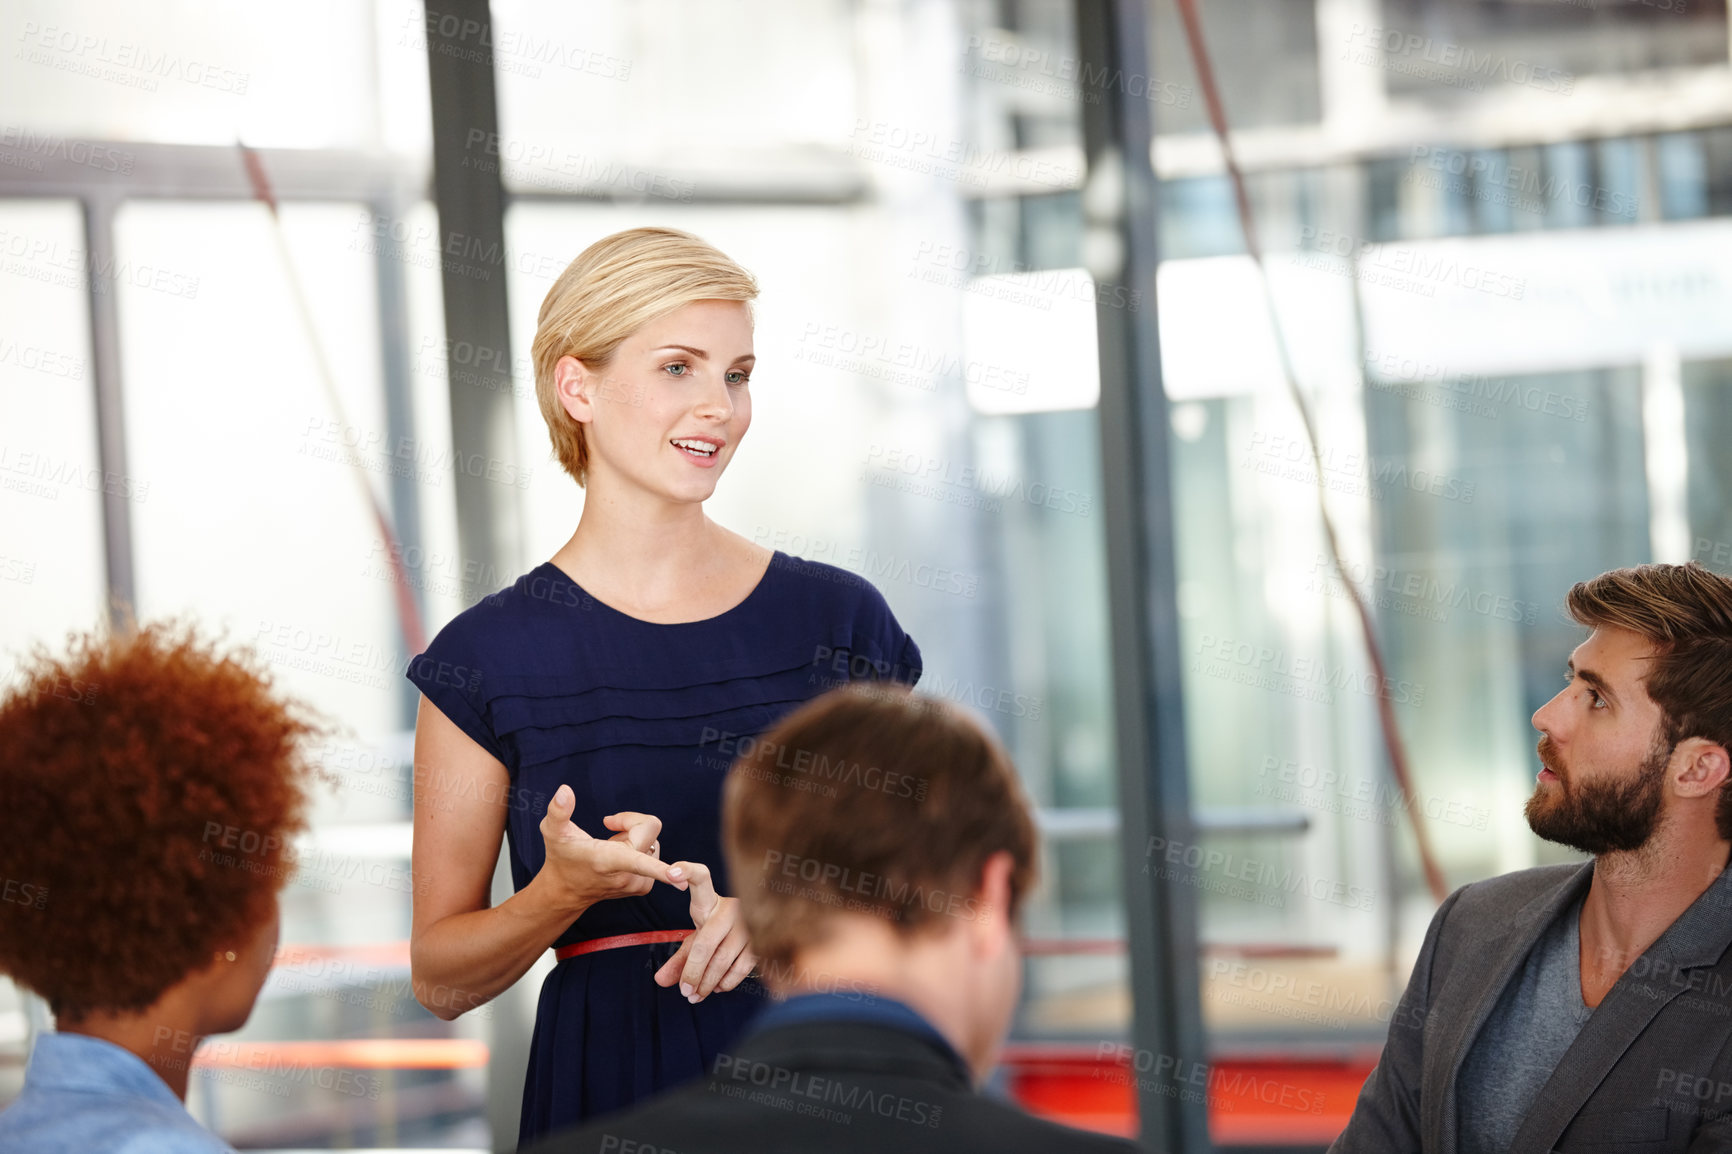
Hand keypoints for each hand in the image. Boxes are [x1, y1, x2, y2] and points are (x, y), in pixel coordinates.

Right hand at [538, 785, 673, 909]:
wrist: (564, 891)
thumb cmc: (560, 857)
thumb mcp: (552, 832)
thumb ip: (558, 811)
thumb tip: (565, 790)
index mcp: (609, 861)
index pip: (640, 861)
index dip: (661, 869)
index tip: (680, 877)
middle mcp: (627, 875)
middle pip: (650, 830)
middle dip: (631, 822)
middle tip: (608, 828)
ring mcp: (637, 883)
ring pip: (653, 841)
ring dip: (634, 838)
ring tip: (611, 846)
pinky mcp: (643, 887)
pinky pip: (654, 853)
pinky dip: (639, 849)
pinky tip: (619, 855)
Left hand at [653, 860, 756, 1002]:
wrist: (759, 926)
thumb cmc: (718, 931)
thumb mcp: (698, 938)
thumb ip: (679, 959)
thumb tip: (660, 981)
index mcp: (709, 900)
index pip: (700, 878)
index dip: (686, 871)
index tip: (671, 872)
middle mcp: (730, 908)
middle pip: (705, 943)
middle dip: (692, 972)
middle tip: (684, 992)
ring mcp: (748, 924)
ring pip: (723, 959)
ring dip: (707, 983)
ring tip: (696, 995)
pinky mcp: (761, 940)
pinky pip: (741, 967)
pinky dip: (726, 982)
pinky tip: (717, 987)